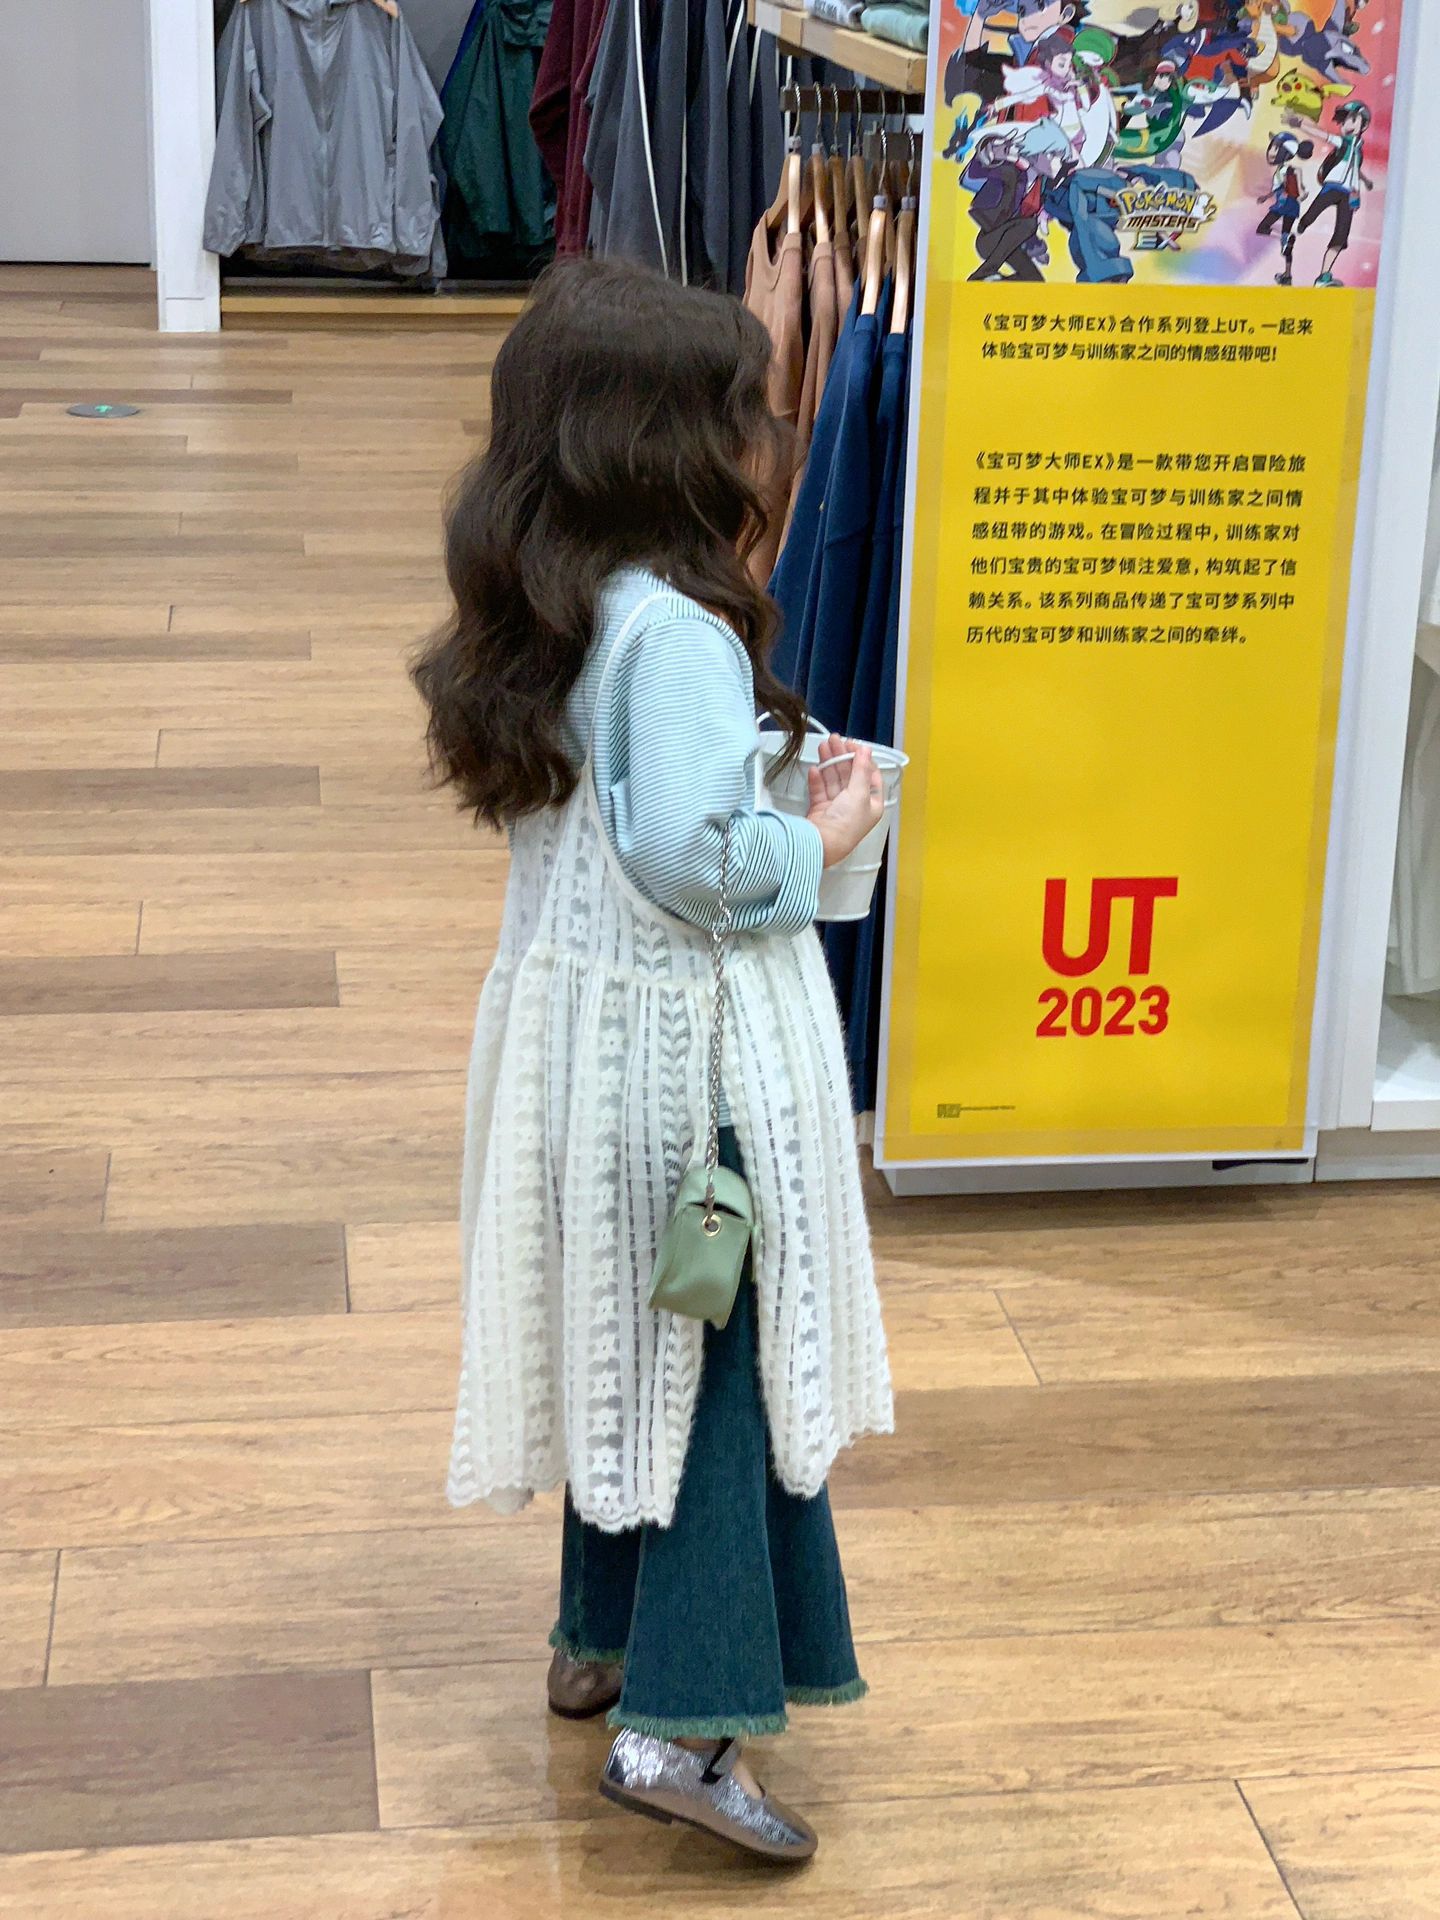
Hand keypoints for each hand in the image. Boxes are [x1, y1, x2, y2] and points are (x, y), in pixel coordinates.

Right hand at [806, 735, 885, 869]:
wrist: (823, 843)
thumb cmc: (846, 821)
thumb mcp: (859, 793)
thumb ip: (861, 769)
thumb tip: (866, 750)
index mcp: (872, 804)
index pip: (870, 775)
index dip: (862, 759)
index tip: (853, 745)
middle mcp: (856, 805)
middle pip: (850, 775)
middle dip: (842, 756)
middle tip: (834, 739)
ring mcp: (837, 807)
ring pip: (834, 780)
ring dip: (829, 763)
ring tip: (822, 746)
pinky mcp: (821, 809)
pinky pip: (820, 790)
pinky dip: (817, 779)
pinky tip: (814, 769)